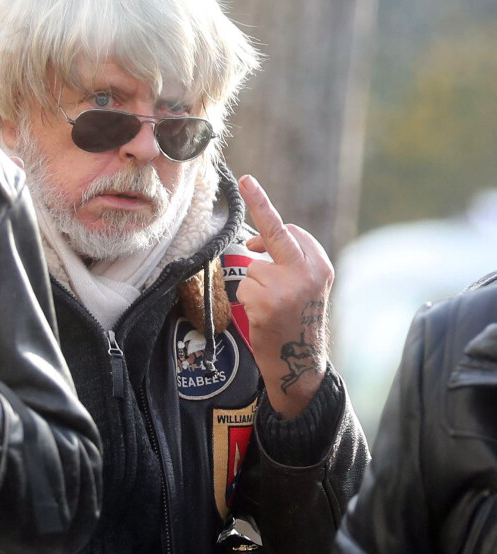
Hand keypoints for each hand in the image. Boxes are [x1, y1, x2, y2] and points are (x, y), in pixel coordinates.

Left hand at [236, 175, 333, 418]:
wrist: (300, 362)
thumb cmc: (298, 321)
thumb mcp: (305, 288)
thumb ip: (287, 262)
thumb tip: (252, 245)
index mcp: (319, 265)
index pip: (291, 231)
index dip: (268, 219)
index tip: (250, 185)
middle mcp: (307, 272)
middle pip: (276, 231)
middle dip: (259, 202)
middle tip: (245, 179)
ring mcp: (287, 287)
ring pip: (252, 268)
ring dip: (254, 285)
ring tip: (269, 307)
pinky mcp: (268, 303)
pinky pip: (245, 288)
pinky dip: (247, 300)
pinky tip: (262, 316)